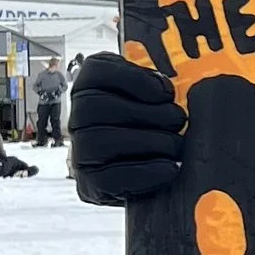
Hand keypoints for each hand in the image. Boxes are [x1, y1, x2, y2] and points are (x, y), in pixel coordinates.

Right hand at [68, 52, 186, 204]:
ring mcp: (79, 152)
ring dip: (148, 142)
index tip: (166, 92)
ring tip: (175, 146)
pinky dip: (144, 172)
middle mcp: (77, 117)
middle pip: (97, 105)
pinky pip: (109, 177)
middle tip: (178, 120)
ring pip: (100, 140)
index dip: (133, 78)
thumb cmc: (153, 130)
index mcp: (92, 87)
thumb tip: (174, 85)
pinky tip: (169, 168)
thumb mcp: (153, 98)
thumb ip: (157, 85)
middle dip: (147, 113)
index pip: (97, 70)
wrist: (147, 179)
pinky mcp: (90, 184)